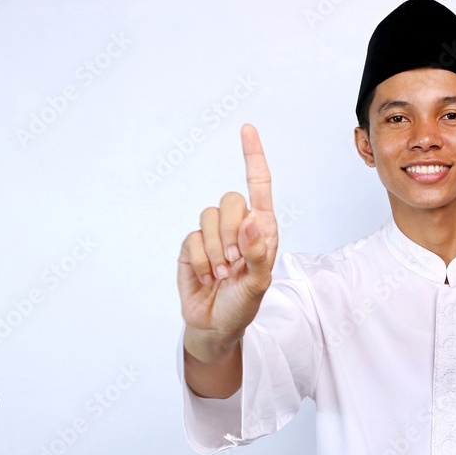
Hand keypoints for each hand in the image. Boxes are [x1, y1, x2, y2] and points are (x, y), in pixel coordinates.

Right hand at [177, 124, 278, 355]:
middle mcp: (239, 225)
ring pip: (209, 216)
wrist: (215, 325)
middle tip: (236, 262)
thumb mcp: (259, 283)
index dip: (253, 157)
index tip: (247, 130)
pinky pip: (193, 238)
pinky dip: (201, 261)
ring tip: (224, 274)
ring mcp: (214, 234)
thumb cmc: (244, 303)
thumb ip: (259, 252)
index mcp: (263, 228)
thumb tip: (254, 221)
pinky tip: (208, 277)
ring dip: (217, 250)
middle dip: (232, 232)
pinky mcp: (192, 246)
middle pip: (231, 200)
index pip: (259, 185)